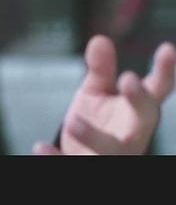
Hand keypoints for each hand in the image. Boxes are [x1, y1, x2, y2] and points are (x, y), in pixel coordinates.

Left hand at [33, 35, 175, 154]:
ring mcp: (111, 155)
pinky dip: (55, 157)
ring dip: (93, 136)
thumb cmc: (97, 123)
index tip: (167, 48)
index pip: (155, 92)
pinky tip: (40, 146)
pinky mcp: (85, 165)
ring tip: (72, 120)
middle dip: (141, 101)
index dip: (164, 72)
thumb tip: (100, 39)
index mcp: (137, 113)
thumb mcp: (97, 93)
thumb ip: (100, 70)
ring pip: (110, 149)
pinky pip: (70, 164)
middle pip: (144, 121)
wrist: (80, 156)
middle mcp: (130, 135)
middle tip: (129, 78)